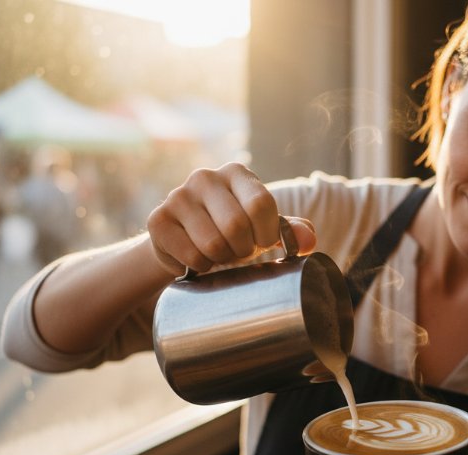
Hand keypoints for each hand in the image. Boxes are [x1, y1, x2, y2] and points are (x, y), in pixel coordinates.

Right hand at [146, 162, 315, 276]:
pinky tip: (197, 258)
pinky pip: (191, 256)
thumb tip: (309, 240)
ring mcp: (178, 196)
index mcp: (236, 173)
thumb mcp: (263, 227)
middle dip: (243, 250)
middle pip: (236, 226)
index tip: (262, 242)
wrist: (183, 240)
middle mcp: (204, 177)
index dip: (266, 234)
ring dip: (222, 260)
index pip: (261, 204)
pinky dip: (200, 267)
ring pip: (213, 245)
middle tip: (238, 251)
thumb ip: (290, 231)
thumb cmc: (231, 231)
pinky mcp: (158, 220)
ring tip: (218, 253)